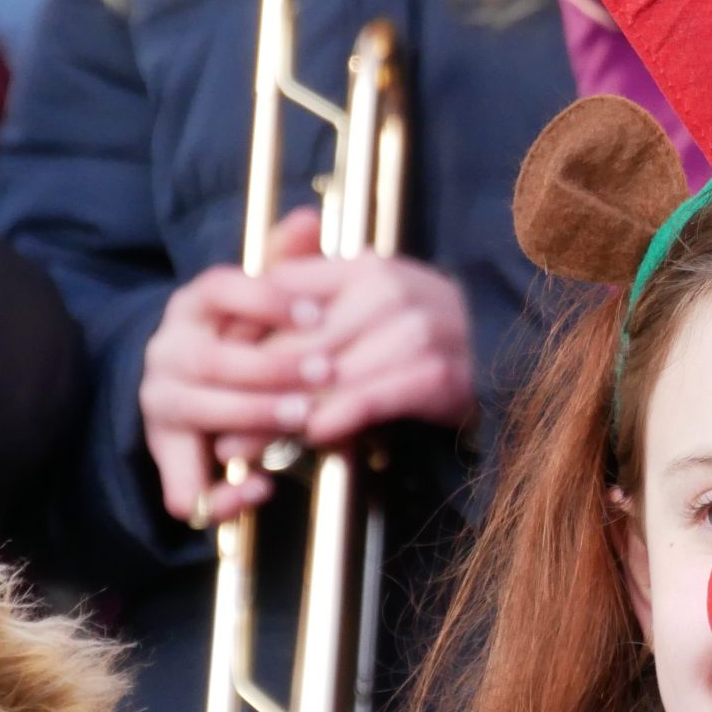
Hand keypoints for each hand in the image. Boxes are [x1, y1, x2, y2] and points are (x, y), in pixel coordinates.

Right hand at [140, 216, 328, 529]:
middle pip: (211, 358)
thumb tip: (311, 216)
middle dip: (271, 368)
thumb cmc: (243, 337)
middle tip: (326, 373)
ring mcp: (161, 404)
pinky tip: (262, 488)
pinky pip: (184, 483)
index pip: (217, 288)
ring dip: (253, 417)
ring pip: (199, 411)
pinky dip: (221, 492)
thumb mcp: (264, 300)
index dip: (265, 300)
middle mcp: (168, 352)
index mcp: (192, 307)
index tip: (318, 311)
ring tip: (305, 416)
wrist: (191, 388)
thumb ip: (287, 262)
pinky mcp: (165, 454)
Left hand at [222, 215, 478, 454]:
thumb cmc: (414, 337)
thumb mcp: (362, 306)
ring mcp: (422, 328)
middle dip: (255, 389)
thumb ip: (306, 301)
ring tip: (248, 446)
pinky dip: (339, 418)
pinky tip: (313, 436)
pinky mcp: (441, 371)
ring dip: (287, 416)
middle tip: (218, 427)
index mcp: (365, 265)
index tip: (210, 370)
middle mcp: (392, 289)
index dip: (243, 333)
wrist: (501, 354)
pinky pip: (374, 398)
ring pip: (334, 375)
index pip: (284, 291)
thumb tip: (231, 326)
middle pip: (303, 341)